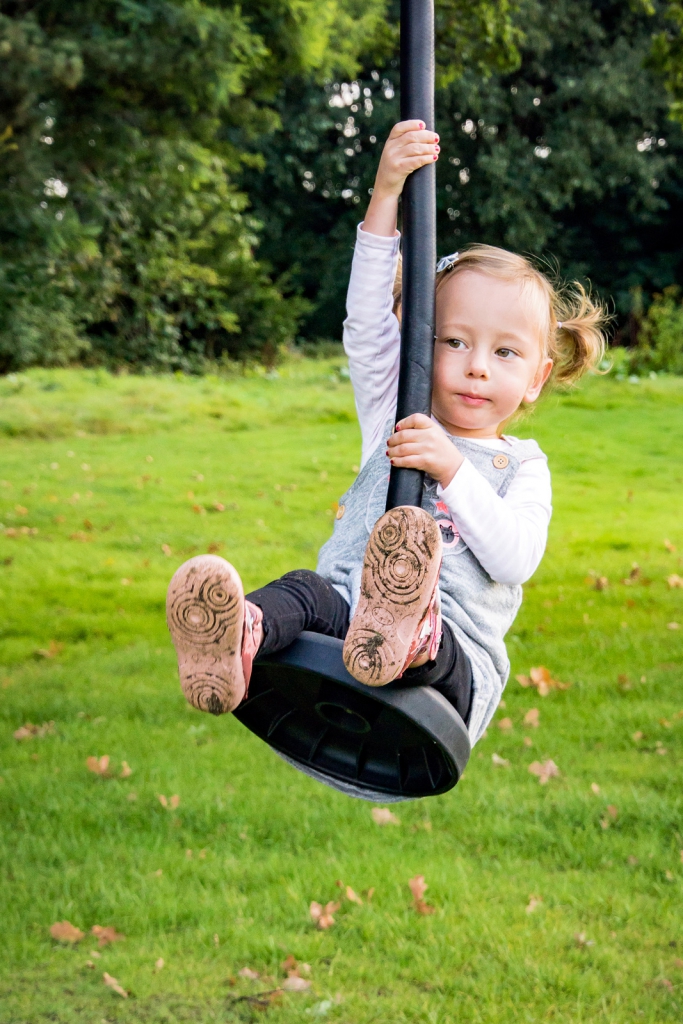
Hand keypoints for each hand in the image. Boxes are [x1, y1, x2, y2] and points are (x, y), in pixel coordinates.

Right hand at [363, 121, 438, 236]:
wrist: (385, 190)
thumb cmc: (394, 171)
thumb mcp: (395, 155)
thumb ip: (404, 146)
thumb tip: (426, 137)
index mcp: (389, 143)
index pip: (399, 128)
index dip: (412, 124)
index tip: (424, 125)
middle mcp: (390, 148)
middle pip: (411, 137)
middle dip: (426, 136)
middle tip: (436, 139)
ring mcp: (393, 158)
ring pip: (415, 148)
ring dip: (429, 148)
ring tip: (437, 150)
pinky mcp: (398, 169)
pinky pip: (415, 161)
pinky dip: (426, 158)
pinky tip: (433, 158)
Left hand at [386, 414, 462, 487]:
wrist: (454, 467)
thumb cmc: (442, 451)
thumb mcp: (436, 434)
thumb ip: (421, 431)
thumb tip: (398, 431)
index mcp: (432, 427)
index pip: (415, 418)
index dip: (403, 422)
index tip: (397, 428)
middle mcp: (430, 436)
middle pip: (404, 435)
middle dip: (393, 440)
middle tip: (389, 443)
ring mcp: (428, 448)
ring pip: (402, 448)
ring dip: (392, 451)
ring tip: (389, 453)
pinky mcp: (425, 461)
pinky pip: (406, 460)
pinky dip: (397, 461)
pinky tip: (394, 461)